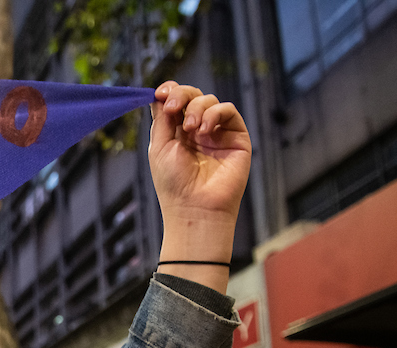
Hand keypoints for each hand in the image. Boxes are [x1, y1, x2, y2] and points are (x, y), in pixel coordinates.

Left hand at [149, 82, 251, 292]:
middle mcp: (197, 130)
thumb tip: (160, 93)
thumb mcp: (160, 147)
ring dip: (196, 109)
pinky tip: (204, 131)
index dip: (169, 91)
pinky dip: (214, 114)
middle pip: (191, 96)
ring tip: (191, 130)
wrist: (195, 207)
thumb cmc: (173, 183)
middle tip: (173, 107)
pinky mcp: (236, 136)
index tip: (161, 92)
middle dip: (181, 95)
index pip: (174, 102)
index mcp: (176, 133)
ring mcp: (217, 133)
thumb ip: (162, 119)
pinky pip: (227, 110)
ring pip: (208, 101)